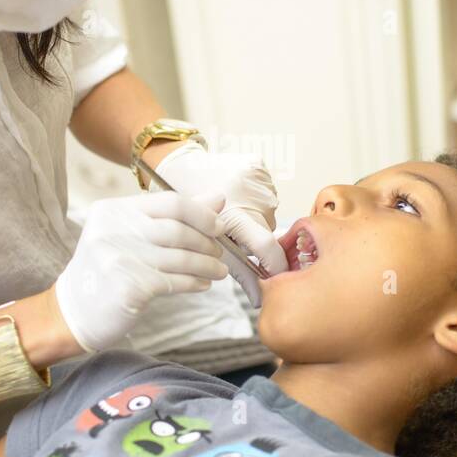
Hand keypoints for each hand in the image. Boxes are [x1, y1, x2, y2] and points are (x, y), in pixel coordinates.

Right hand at [53, 191, 229, 352]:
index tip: (219, 226)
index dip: (202, 214)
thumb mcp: (132, 234)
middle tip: (218, 253)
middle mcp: (112, 230)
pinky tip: (202, 284)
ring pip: (179, 258)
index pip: (170, 202)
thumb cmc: (109, 269)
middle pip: (178, 230)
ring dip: (206, 266)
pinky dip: (194, 283)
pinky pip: (174, 282)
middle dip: (206, 242)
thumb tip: (217, 198)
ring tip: (217, 271)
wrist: (74, 312)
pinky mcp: (128, 287)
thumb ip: (173, 215)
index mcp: (113, 210)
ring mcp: (118, 259)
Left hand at [153, 141, 286, 304]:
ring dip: (254, 219)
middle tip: (235, 236)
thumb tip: (258, 293)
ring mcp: (256, 178)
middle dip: (255, 239)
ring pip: (267, 213)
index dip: (275, 265)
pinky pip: (265, 193)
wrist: (179, 164)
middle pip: (267, 230)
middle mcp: (250, 195)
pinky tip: (237, 196)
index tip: (277, 275)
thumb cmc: (185, 205)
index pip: (266, 246)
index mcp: (232, 215)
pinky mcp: (258, 165)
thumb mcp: (202, 239)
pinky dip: (254, 200)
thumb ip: (233, 265)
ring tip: (232, 212)